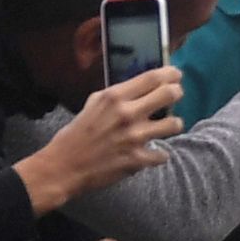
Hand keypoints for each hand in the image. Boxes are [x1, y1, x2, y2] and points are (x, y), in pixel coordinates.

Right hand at [17, 68, 183, 212]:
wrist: (63, 166)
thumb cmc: (76, 134)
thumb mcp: (92, 105)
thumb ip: (116, 95)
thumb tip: (139, 86)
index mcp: (114, 97)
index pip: (152, 77)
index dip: (170, 74)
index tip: (176, 75)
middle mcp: (127, 114)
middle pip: (171, 94)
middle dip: (176, 94)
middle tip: (174, 97)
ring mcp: (134, 137)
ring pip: (175, 124)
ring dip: (172, 125)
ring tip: (165, 127)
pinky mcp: (138, 159)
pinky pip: (163, 154)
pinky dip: (158, 154)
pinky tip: (149, 153)